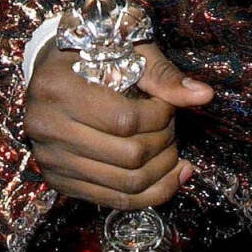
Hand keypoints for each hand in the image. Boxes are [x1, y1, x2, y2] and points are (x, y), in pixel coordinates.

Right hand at [24, 40, 212, 208]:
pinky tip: (171, 176)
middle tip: (172, 127)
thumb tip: (205, 95)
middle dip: (164, 143)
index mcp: (58, 86)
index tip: (168, 106)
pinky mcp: (57, 180)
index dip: (160, 117)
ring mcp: (49, 158)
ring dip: (162, 171)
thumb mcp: (127, 50)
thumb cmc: (93, 52)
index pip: (124, 119)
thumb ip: (163, 75)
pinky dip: (150, 194)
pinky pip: (112, 200)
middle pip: (128, 155)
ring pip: (124, 184)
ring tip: (174, 152)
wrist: (51, 70)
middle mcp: (46, 125)